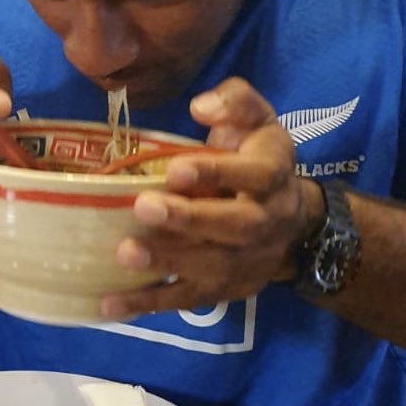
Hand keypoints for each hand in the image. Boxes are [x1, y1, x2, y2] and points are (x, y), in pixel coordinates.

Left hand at [100, 77, 321, 318]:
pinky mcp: (226, 290)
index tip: (175, 168)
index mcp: (272, 175)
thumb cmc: (257, 157)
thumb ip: (234, 102)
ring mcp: (248, 261)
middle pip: (234, 226)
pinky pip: (189, 299)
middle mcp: (266, 222)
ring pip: (212, 268)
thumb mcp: (256, 119)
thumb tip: (201, 106)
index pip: (252, 175)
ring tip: (125, 253)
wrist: (295, 220)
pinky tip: (110, 303)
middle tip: (143, 207)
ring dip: (168, 262)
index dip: (215, 172)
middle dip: (189, 220)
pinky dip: (149, 303)